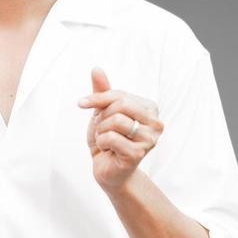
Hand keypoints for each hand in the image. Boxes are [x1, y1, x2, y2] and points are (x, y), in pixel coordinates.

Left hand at [78, 68, 163, 192]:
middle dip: (102, 116)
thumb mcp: (102, 111)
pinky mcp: (139, 154)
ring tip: (106, 139)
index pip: (120, 94)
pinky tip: (108, 150)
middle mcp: (156, 122)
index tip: (81, 103)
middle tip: (101, 128)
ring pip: (116, 120)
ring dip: (101, 130)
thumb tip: (96, 68)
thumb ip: (102, 91)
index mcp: (150, 108)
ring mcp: (150, 139)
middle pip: (121, 105)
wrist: (107, 169)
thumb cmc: (108, 138)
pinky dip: (102, 142)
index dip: (98, 98)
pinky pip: (111, 138)